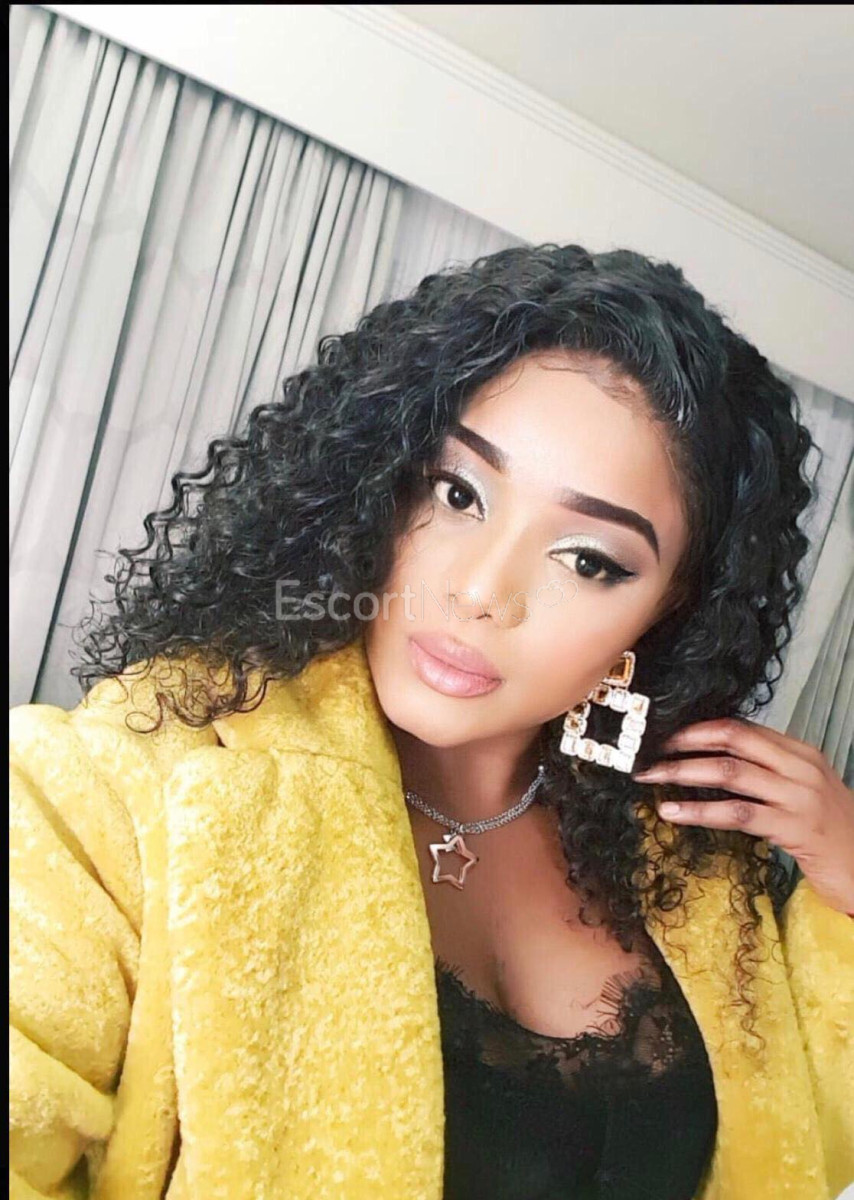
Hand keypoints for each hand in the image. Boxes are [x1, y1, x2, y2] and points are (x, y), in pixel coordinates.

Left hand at [632, 717, 853, 916]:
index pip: (741, 728)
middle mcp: (800, 767)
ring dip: (683, 773)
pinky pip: (737, 814)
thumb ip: (766, 771)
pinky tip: (673, 813)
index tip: (665, 735)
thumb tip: (710, 759)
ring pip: (730, 773)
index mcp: (799, 751)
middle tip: (649, 750)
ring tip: (650, 777)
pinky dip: (699, 811)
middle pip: (732, 740)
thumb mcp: (799, 790)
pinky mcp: (794, 828)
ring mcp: (799, 796)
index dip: (698, 729)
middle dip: (685, 743)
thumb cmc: (827, 830)